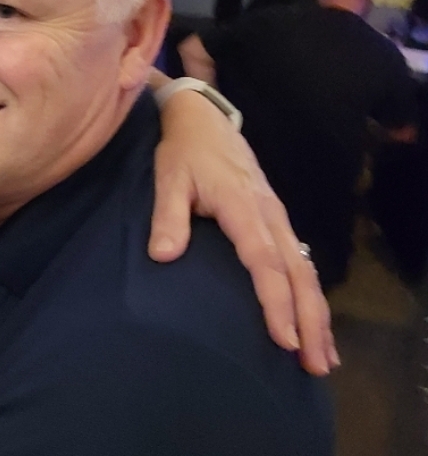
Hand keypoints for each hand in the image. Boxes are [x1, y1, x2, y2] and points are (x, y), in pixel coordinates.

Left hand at [150, 90, 337, 375]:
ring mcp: (277, 218)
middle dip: (309, 320)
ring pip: (305, 271)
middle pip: (298, 274)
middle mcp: (270, 215)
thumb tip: (163, 256)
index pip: (265, 262)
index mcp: (244, 207)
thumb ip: (168, 216)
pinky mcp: (277, 221)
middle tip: (315, 365)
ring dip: (316, 314)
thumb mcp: (169, 178)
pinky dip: (309, 296)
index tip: (282, 339)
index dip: (275, 302)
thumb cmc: (183, 152)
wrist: (204, 120)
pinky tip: (312, 323)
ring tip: (322, 358)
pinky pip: (300, 263)